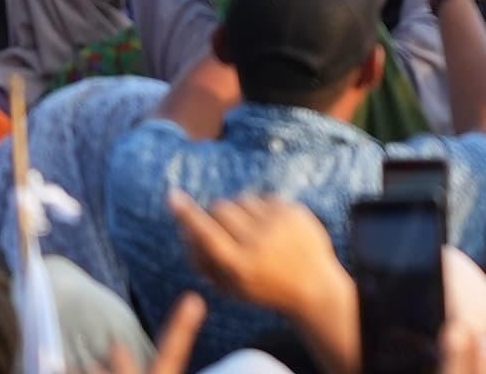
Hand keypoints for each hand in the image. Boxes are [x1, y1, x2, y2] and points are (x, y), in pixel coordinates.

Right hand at [166, 194, 355, 373]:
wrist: (313, 285)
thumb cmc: (263, 287)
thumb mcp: (229, 286)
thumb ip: (205, 261)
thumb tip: (185, 230)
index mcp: (239, 265)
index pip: (207, 234)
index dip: (187, 216)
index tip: (173, 197)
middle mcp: (258, 242)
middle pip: (221, 209)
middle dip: (215, 214)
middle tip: (221, 226)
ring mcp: (279, 224)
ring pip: (242, 199)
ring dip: (238, 210)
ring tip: (249, 230)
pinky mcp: (294, 211)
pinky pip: (264, 197)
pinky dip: (259, 208)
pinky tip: (268, 226)